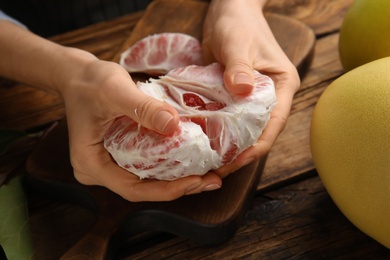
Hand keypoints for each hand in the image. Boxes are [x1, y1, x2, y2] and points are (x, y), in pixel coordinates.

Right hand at [51, 48, 222, 201]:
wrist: (79, 76)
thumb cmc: (90, 82)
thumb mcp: (114, 90)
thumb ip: (142, 108)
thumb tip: (174, 125)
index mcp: (91, 164)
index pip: (133, 189)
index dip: (167, 190)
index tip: (196, 181)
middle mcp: (102, 171)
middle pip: (145, 188)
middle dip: (181, 186)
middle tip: (214, 179)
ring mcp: (111, 165)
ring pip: (149, 180)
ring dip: (181, 178)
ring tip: (213, 172)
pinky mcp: (121, 156)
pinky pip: (149, 167)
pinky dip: (173, 165)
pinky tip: (195, 160)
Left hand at [203, 0, 299, 176]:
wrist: (228, 9)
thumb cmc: (238, 22)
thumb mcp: (238, 43)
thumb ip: (240, 67)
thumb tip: (242, 91)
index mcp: (282, 87)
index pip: (273, 124)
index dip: (255, 148)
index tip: (234, 162)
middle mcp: (270, 97)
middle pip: (257, 133)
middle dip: (238, 153)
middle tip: (214, 168)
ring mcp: (250, 99)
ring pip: (241, 129)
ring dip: (225, 146)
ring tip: (205, 162)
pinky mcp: (233, 97)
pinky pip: (226, 119)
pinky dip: (215, 131)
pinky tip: (199, 142)